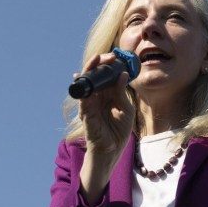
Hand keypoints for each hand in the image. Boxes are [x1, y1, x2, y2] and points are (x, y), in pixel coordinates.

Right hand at [75, 52, 133, 202]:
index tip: (117, 57)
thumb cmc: (119, 130)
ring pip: (88, 83)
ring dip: (91, 71)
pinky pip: (82, 97)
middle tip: (107, 56)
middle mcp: (98, 97)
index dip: (110, 66)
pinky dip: (83, 87)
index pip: (108, 76)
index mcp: (109, 95)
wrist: (112, 150)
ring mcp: (90, 103)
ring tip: (96, 60)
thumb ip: (123, 93)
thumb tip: (122, 75)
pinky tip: (81, 77)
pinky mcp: (85, 112)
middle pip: (96, 76)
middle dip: (100, 64)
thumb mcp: (126, 109)